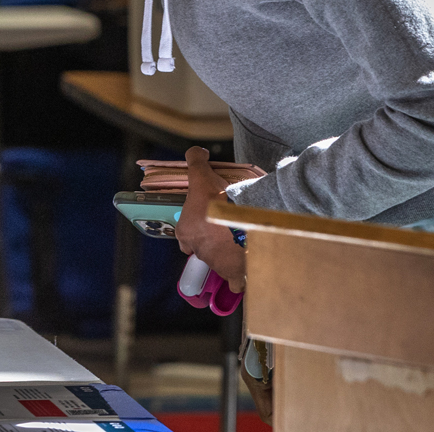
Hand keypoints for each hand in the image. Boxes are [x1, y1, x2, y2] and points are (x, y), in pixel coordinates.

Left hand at [175, 146, 246, 293]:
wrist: (244, 221)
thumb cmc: (218, 200)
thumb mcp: (202, 175)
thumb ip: (195, 161)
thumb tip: (196, 152)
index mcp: (186, 232)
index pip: (185, 235)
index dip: (196, 229)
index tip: (208, 223)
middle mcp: (198, 251)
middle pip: (204, 249)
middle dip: (214, 243)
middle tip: (228, 232)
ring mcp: (216, 264)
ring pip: (221, 263)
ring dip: (229, 257)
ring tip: (244, 245)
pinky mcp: (234, 274)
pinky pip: (236, 281)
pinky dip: (241, 279)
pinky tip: (248, 273)